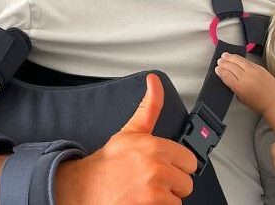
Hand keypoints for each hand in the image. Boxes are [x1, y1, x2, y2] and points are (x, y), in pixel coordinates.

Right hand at [55, 74, 197, 204]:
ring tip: (144, 193)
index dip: (176, 165)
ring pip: (177, 200)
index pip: (189, 161)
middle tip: (150, 181)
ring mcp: (154, 192)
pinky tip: (142, 202)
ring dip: (163, 200)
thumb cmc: (109, 163)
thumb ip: (150, 106)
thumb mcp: (131, 131)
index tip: (162, 166)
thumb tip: (155, 81)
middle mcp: (157, 169)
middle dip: (171, 184)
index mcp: (155, 147)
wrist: (85, 188)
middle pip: (186, 183)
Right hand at [215, 52, 274, 112]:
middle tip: (219, 60)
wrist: (274, 101)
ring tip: (225, 55)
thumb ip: (234, 88)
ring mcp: (254, 71)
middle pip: (231, 66)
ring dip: (231, 57)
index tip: (217, 69)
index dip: (220, 71)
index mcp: (239, 87)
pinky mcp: (260, 68)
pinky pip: (247, 61)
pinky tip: (236, 57)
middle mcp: (246, 78)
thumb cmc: (258, 103)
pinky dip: (240, 58)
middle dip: (224, 62)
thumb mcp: (241, 98)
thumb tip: (228, 78)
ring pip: (239, 61)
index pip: (226, 75)